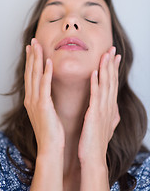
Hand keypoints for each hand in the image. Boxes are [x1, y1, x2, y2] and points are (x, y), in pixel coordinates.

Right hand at [24, 38, 64, 154]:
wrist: (50, 147)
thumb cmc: (51, 131)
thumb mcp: (46, 112)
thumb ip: (45, 100)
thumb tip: (47, 92)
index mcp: (32, 100)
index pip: (31, 76)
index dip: (31, 62)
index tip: (32, 50)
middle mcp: (31, 98)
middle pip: (30, 73)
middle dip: (31, 56)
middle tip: (33, 42)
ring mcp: (35, 102)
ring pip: (35, 76)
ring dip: (36, 59)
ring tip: (38, 46)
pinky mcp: (43, 105)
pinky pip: (45, 85)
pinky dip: (46, 73)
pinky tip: (48, 62)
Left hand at [78, 46, 120, 166]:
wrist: (93, 157)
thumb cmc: (96, 141)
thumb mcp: (106, 125)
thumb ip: (110, 115)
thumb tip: (114, 108)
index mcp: (109, 108)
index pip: (113, 85)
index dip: (114, 70)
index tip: (114, 57)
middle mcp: (109, 106)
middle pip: (112, 81)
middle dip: (112, 64)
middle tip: (112, 50)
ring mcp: (103, 110)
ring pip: (106, 85)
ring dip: (106, 69)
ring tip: (106, 55)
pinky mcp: (94, 114)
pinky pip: (95, 96)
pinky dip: (96, 83)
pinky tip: (94, 73)